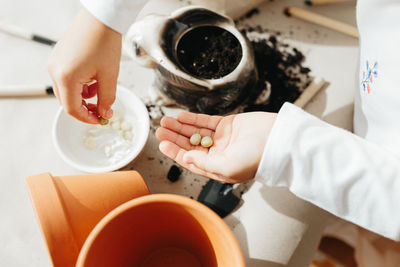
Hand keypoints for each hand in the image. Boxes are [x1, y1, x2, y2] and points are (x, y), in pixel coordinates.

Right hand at [47, 8, 121, 123]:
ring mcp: (54, 63)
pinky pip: (66, 79)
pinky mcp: (58, 57)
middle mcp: (54, 71)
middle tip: (102, 109)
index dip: (87, 118)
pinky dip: (80, 84)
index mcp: (66, 77)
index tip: (100, 120)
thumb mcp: (109, 76)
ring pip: (66, 91)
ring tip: (101, 88)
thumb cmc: (104, 42)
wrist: (101, 19)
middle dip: (85, 107)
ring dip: (84, 96)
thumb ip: (107, 99)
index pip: (72, 109)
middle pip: (67, 101)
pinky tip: (93, 79)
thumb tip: (105, 113)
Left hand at [156, 112, 276, 182]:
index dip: (176, 152)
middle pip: (190, 144)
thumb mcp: (228, 167)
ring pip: (196, 132)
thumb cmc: (257, 158)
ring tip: (166, 121)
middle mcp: (218, 154)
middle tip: (160, 130)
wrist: (279, 140)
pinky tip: (181, 116)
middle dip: (175, 137)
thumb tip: (186, 158)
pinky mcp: (228, 124)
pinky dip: (194, 119)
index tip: (162, 144)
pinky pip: (206, 121)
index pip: (191, 160)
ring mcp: (222, 138)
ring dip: (181, 127)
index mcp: (217, 167)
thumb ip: (205, 163)